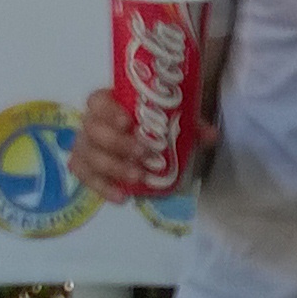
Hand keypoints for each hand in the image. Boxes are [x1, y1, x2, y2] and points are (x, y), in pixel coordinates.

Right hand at [71, 86, 219, 194]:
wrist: (140, 139)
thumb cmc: (154, 123)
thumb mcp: (174, 120)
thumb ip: (191, 124)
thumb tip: (211, 135)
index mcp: (110, 103)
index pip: (97, 101)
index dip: (108, 111)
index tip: (128, 122)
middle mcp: (92, 122)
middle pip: (92, 129)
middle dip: (116, 143)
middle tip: (142, 154)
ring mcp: (87, 145)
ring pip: (87, 155)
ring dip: (112, 166)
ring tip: (138, 176)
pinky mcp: (86, 167)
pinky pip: (85, 177)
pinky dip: (102, 187)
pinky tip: (122, 196)